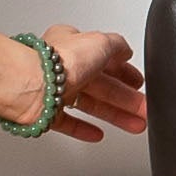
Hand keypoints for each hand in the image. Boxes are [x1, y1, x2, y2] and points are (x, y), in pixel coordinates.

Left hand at [24, 26, 146, 142]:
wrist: (31, 85)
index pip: (105, 59)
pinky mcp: (47, 113)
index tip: (138, 82)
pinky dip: (84, 129)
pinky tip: (97, 134)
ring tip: (136, 124)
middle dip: (127, 98)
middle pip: (102, 85)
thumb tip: (125, 50)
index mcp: (75, 45)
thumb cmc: (60, 61)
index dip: (124, 71)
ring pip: (91, 104)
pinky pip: (68, 122)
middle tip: (144, 108)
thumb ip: (117, 45)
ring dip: (115, 114)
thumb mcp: (100, 42)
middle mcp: (64, 67)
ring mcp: (55, 91)